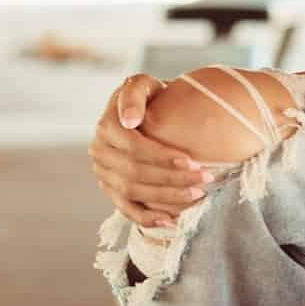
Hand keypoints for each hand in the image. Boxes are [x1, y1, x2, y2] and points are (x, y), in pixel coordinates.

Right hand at [88, 73, 208, 228]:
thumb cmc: (151, 96)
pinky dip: (149, 218)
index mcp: (106, 127)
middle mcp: (99, 152)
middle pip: (135, 173)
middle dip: (172, 179)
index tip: (193, 161)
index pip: (134, 148)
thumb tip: (130, 121)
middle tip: (205, 180)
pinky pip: (127, 209)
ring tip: (197, 196)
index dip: (162, 157)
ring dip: (167, 198)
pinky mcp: (111, 190)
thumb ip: (133, 93)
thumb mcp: (143, 84)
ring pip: (133, 192)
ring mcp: (103, 174)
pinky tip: (172, 221)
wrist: (146, 113)